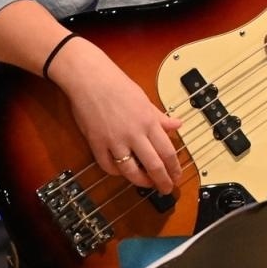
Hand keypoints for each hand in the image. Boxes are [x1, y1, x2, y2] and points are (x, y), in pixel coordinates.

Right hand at [50, 38, 183, 195]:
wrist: (89, 79)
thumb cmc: (116, 84)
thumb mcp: (144, 99)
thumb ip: (160, 116)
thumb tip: (177, 124)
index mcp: (148, 122)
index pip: (167, 152)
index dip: (174, 168)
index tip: (177, 176)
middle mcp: (134, 134)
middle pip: (153, 165)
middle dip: (162, 181)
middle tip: (166, 188)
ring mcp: (114, 141)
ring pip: (130, 171)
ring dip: (141, 181)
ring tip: (147, 184)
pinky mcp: (96, 144)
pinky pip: (108, 166)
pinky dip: (116, 172)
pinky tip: (122, 172)